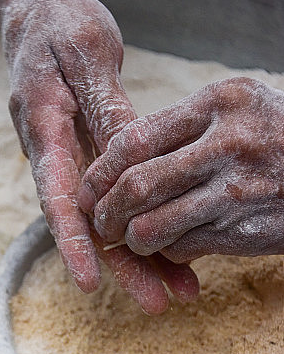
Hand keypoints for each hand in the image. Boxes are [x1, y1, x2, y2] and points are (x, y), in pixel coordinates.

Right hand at [2, 0, 199, 311]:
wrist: (36, 14)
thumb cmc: (57, 27)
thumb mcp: (85, 54)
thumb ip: (104, 107)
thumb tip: (129, 155)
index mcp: (43, 127)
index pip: (57, 195)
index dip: (73, 241)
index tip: (90, 280)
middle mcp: (52, 154)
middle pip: (86, 223)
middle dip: (120, 265)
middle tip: (156, 303)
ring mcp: (70, 159)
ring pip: (103, 218)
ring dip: (137, 255)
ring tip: (176, 292)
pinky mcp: (86, 158)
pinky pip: (112, 198)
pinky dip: (138, 224)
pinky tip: (169, 252)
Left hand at [79, 77, 283, 262]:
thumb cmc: (277, 138)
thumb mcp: (238, 110)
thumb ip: (183, 128)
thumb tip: (119, 163)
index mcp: (219, 103)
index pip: (133, 139)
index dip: (100, 170)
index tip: (88, 188)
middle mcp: (227, 144)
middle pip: (135, 186)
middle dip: (105, 211)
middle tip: (100, 221)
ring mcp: (235, 191)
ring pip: (151, 225)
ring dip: (132, 238)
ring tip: (131, 237)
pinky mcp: (241, 230)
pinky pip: (180, 247)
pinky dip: (165, 251)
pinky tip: (171, 244)